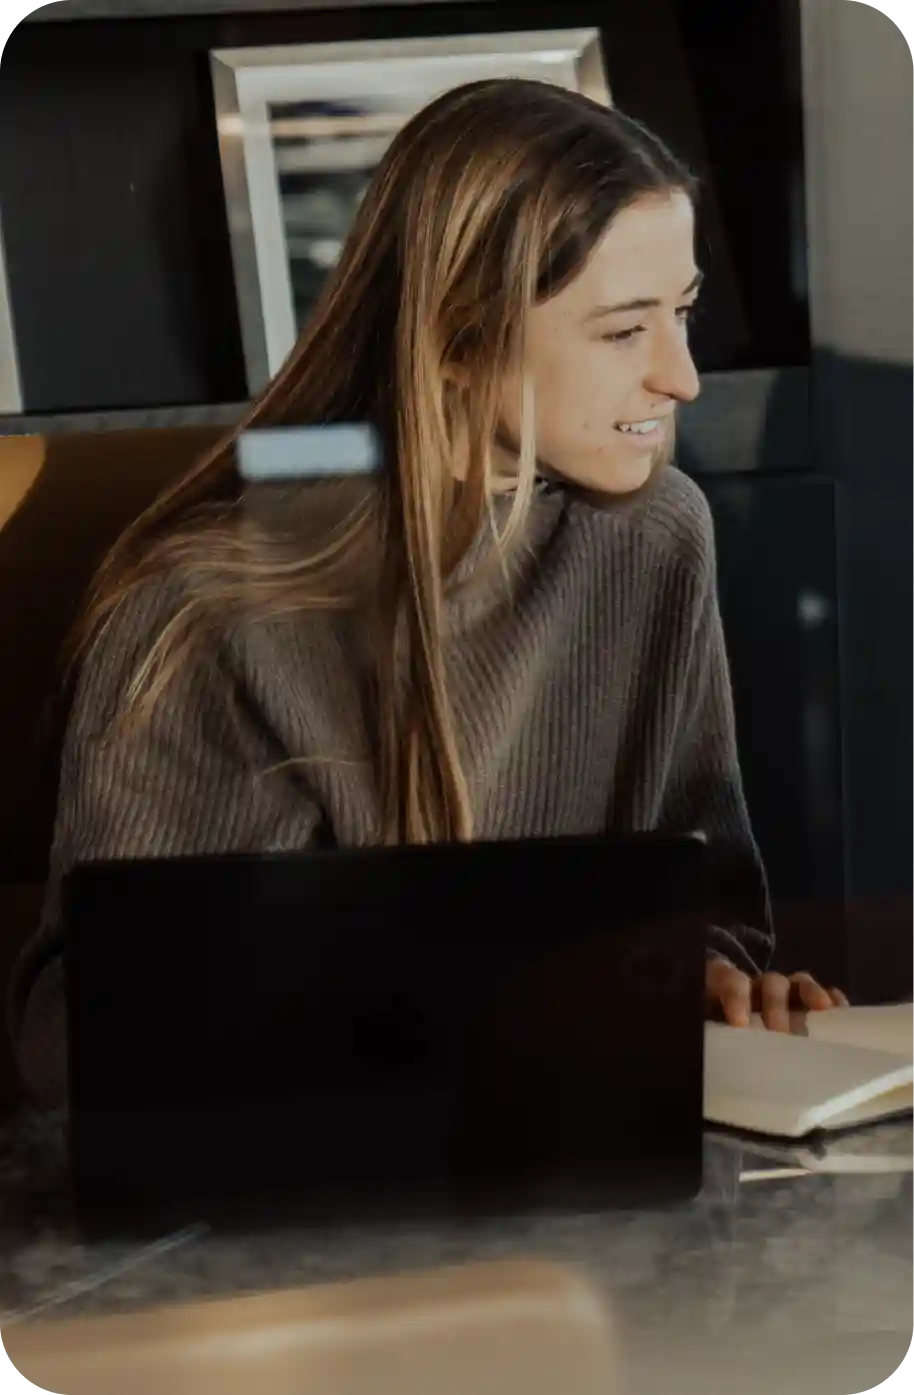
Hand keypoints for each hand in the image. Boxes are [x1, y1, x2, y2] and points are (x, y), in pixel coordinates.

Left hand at [706, 958, 849, 1031]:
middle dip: (775, 1004)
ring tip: (824, 1010)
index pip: (730, 980)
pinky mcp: (798, 1004)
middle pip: (768, 982)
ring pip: (795, 983)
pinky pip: (815, 995)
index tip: (739, 1023)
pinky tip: (841, 1010)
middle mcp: (755, 986)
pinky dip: (829, 998)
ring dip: (809, 994)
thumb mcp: (703, 1029)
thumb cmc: (711, 1027)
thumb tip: (699, 1064)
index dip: (735, 997)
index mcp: (723, 986)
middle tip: (780, 1032)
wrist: (715, 1017)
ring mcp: (778, 992)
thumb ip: (705, 1037)